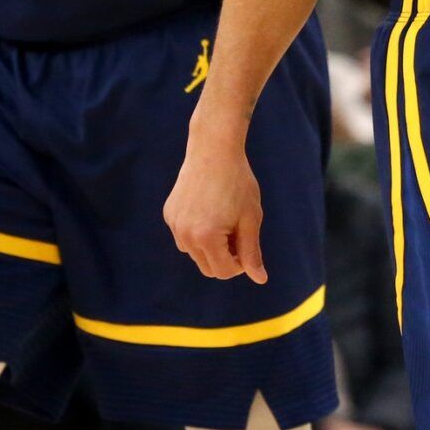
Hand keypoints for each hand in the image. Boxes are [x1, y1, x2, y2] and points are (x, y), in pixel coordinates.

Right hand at [164, 119, 266, 282]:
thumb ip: (251, 252)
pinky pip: (184, 237)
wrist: (214, 149)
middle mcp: (185, 234)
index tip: (247, 244)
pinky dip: (197, 233)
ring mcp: (174, 224)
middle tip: (238, 232)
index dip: (240, 264)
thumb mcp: (250, 219)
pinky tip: (210, 210)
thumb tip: (260, 279)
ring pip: (194, 254)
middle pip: (207, 268)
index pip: (223, 272)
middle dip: (225, 258)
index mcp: (206, 237)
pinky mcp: (169, 214)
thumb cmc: (238, 183)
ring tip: (225, 220)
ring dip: (211, 247)